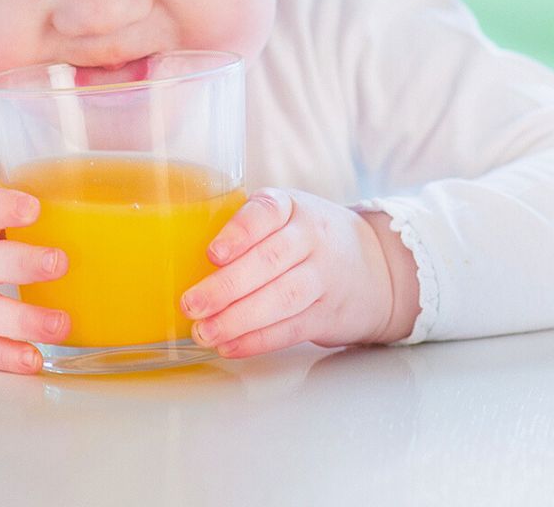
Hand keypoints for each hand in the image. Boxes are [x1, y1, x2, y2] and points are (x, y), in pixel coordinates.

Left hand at [179, 188, 418, 358]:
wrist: (378, 266)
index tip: (213, 254)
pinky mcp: (327, 314)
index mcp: (293, 207)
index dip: (239, 233)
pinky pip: (291, 328)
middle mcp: (312, 238)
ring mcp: (324, 277)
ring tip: (205, 333)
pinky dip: (258, 340)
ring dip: (239, 319)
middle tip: (191, 304)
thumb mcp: (287, 216)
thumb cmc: (309, 239)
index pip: (266, 212)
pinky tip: (230, 346)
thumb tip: (175, 257)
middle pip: (270, 261)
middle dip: (227, 286)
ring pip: (282, 298)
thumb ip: (245, 230)